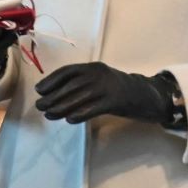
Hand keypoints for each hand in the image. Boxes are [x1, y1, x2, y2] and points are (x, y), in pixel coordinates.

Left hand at [34, 62, 171, 124]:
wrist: (147, 96)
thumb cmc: (117, 90)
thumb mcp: (99, 80)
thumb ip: (81, 84)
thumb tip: (54, 93)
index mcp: (93, 67)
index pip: (68, 71)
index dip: (52, 80)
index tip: (39, 90)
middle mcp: (99, 74)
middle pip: (71, 85)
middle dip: (53, 96)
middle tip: (40, 106)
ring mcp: (108, 87)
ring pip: (79, 97)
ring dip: (61, 107)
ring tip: (49, 115)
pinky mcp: (115, 101)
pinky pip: (93, 108)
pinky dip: (79, 114)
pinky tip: (69, 119)